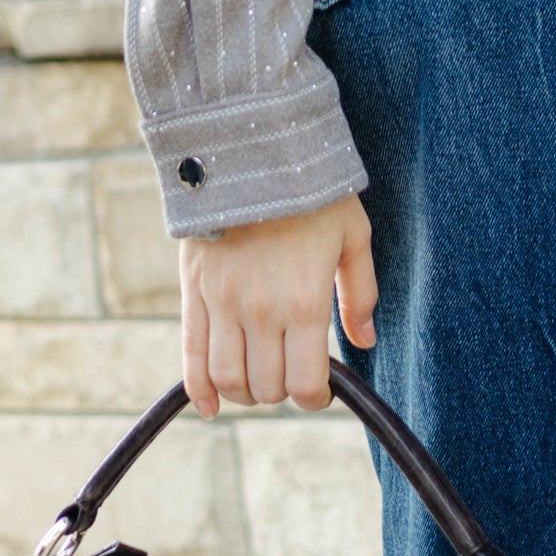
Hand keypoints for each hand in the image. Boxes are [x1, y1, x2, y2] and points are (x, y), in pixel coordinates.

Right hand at [179, 194, 377, 417]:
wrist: (252, 149)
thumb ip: (360, 293)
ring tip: (259, 378)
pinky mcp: (193, 292)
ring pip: (228, 379)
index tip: (321, 388)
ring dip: (245, 392)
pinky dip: (198, 390)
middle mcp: (261, 310)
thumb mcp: (352, 236)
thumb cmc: (312, 191)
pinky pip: (190, 355)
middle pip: (266, 387)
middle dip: (283, 390)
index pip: (306, 384)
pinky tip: (209, 406)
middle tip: (291, 371)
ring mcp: (222, 303)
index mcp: (305, 301)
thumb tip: (365, 341)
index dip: (317, 397)